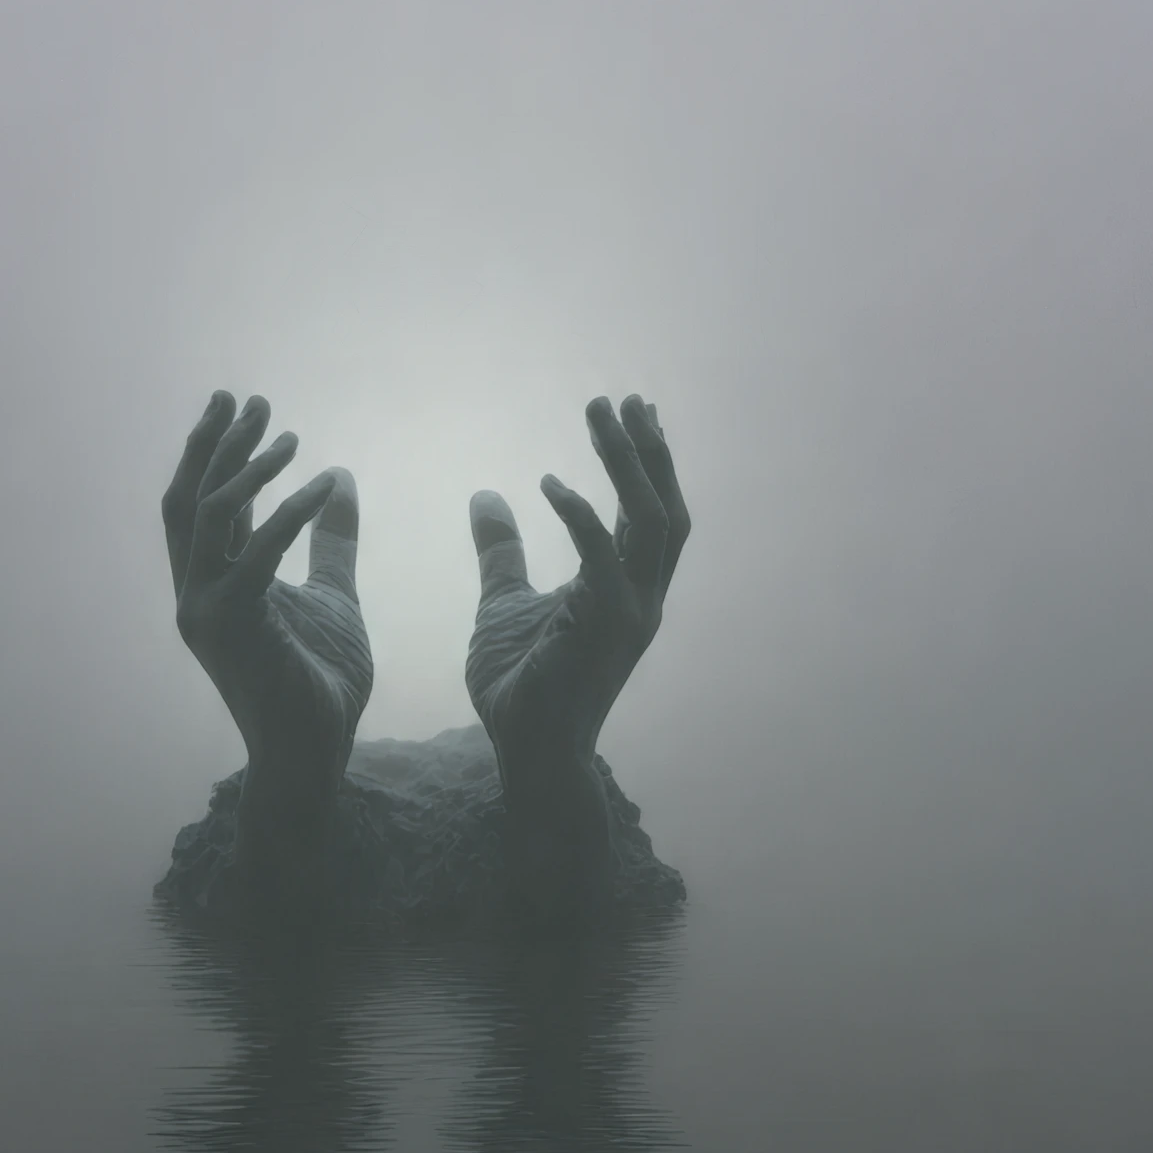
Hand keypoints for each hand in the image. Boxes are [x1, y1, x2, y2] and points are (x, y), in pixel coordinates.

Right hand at [163, 393, 372, 853]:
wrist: (314, 753)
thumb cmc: (320, 682)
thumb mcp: (334, 594)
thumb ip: (332, 542)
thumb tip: (341, 481)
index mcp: (213, 583)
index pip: (202, 504)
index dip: (216, 451)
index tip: (242, 406)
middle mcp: (196, 592)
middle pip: (191, 500)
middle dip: (217, 444)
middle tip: (249, 398)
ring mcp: (206, 610)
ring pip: (213, 518)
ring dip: (249, 469)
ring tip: (288, 432)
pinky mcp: (233, 628)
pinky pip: (256, 556)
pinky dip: (289, 513)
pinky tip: (323, 485)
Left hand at [465, 396, 689, 822]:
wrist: (527, 754)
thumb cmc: (520, 686)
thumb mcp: (503, 602)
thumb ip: (501, 551)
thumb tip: (486, 496)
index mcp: (626, 589)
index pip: (651, 514)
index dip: (647, 462)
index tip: (631, 411)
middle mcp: (642, 597)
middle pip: (666, 508)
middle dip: (647, 450)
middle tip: (621, 398)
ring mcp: (631, 614)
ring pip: (650, 522)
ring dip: (629, 464)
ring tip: (602, 414)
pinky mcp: (605, 629)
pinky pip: (602, 558)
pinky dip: (583, 515)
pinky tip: (550, 483)